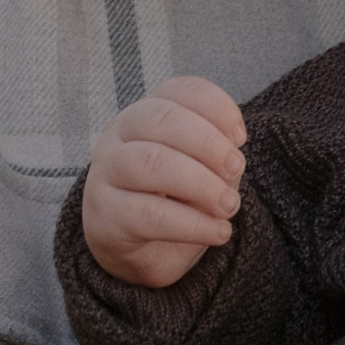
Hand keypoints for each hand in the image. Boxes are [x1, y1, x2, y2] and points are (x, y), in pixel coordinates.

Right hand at [79, 77, 247, 286]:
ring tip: (229, 205)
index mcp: (148, 113)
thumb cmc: (176, 201)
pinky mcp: (105, 214)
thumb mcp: (205, 171)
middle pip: (161, 119)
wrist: (140, 252)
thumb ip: (217, 158)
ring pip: (150, 161)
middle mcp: (120, 134)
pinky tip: (218, 232)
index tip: (240, 137)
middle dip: (208, 142)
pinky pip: (148, 213)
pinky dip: (191, 223)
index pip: (179, 91)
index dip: (216, 107)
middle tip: (237, 168)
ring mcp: (106, 172)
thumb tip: (230, 159)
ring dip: (200, 182)